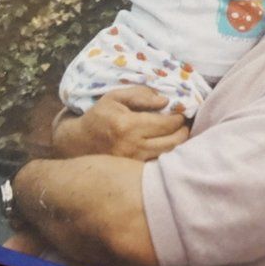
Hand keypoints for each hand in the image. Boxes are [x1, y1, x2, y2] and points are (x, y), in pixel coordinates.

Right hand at [53, 87, 188, 160]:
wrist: (79, 142)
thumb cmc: (99, 116)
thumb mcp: (115, 97)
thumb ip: (140, 95)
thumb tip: (165, 101)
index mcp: (128, 125)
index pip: (166, 123)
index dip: (179, 117)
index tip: (182, 111)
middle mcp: (133, 146)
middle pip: (173, 141)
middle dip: (184, 130)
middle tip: (184, 122)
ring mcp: (134, 161)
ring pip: (169, 154)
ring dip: (179, 143)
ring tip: (179, 132)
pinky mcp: (134, 170)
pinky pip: (159, 162)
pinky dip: (169, 153)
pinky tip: (168, 143)